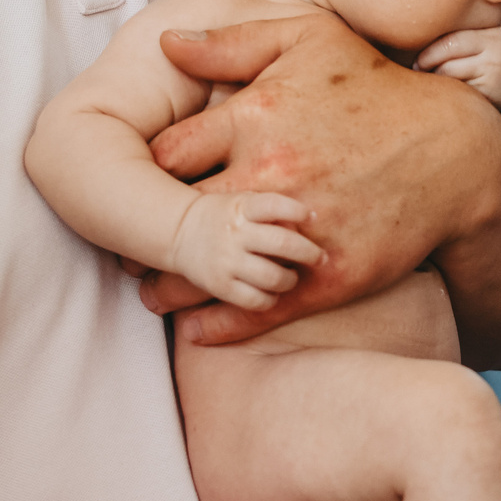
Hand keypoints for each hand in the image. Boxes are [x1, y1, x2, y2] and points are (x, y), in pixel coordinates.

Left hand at [141, 15, 500, 345]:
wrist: (456, 153)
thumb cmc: (377, 89)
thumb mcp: (308, 41)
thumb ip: (230, 42)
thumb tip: (163, 44)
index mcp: (255, 114)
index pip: (161, 156)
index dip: (137, 176)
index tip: (134, 189)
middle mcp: (270, 171)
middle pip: (170, 217)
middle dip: (142, 235)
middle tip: (128, 245)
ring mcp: (297, 227)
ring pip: (204, 269)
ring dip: (167, 286)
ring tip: (153, 290)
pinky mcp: (327, 277)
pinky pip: (253, 309)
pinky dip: (215, 326)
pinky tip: (197, 327)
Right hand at [168, 190, 321, 312]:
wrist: (180, 232)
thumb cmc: (224, 215)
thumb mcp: (243, 201)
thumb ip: (272, 209)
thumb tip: (310, 222)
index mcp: (242, 208)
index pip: (275, 205)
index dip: (298, 211)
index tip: (313, 217)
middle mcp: (236, 234)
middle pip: (283, 244)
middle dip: (309, 253)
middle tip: (320, 258)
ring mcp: (227, 261)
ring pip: (273, 277)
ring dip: (291, 279)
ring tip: (291, 277)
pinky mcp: (220, 286)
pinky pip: (255, 300)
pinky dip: (271, 299)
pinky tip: (273, 292)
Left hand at [414, 26, 500, 112]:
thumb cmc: (499, 51)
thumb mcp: (491, 31)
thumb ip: (466, 27)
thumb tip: (419, 22)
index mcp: (492, 35)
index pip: (452, 41)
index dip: (429, 51)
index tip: (417, 58)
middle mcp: (495, 55)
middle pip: (448, 63)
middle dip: (428, 66)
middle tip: (418, 68)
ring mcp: (494, 77)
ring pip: (452, 79)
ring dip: (437, 79)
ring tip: (431, 77)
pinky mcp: (492, 96)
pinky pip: (461, 93)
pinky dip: (450, 91)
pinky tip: (449, 89)